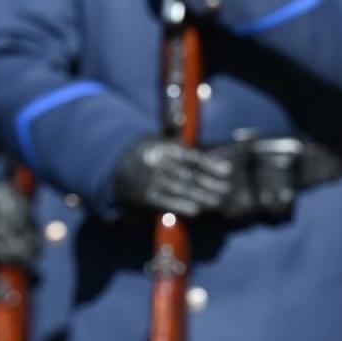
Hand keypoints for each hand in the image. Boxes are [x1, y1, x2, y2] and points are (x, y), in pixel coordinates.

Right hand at [111, 137, 234, 216]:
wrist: (114, 168)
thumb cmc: (144, 154)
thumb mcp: (156, 139)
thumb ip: (174, 135)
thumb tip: (189, 129)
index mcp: (163, 148)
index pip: (191, 156)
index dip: (210, 164)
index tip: (227, 171)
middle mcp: (157, 164)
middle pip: (188, 175)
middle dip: (210, 184)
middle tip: (228, 191)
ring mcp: (151, 181)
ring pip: (180, 189)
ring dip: (201, 197)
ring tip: (218, 203)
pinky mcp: (145, 197)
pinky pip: (165, 202)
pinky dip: (181, 206)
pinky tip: (196, 211)